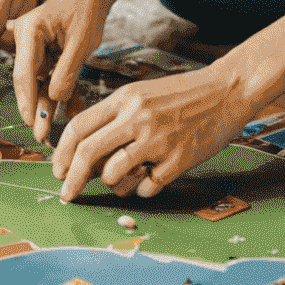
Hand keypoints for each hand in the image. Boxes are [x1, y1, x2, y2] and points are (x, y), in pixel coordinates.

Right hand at [10, 0, 114, 145]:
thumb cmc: (86, 10)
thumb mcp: (81, 42)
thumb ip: (67, 71)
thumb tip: (55, 98)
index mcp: (29, 31)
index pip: (24, 72)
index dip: (27, 100)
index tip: (31, 122)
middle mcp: (26, 39)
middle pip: (28, 80)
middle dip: (34, 108)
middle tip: (39, 135)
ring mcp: (34, 47)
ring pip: (38, 82)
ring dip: (45, 105)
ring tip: (47, 132)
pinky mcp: (46, 53)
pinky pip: (50, 77)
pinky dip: (60, 93)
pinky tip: (69, 112)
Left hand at [53, 63, 249, 201]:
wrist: (226, 90)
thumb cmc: (181, 95)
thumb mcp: (141, 95)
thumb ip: (115, 120)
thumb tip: (87, 155)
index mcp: (124, 99)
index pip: (78, 127)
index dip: (62, 153)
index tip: (58, 171)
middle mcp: (136, 117)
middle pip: (89, 153)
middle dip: (73, 179)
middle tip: (68, 195)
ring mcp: (158, 139)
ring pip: (114, 174)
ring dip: (112, 184)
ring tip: (121, 180)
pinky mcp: (179, 159)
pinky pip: (147, 187)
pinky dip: (142, 189)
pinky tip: (149, 179)